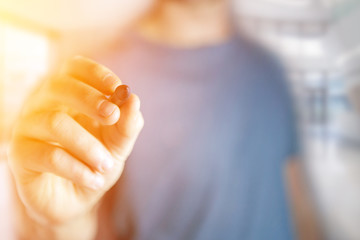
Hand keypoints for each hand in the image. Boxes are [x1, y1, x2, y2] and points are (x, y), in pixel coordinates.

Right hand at [8, 56, 143, 223]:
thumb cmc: (96, 163)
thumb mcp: (118, 145)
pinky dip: (78, 169)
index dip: (95, 73)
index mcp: (68, 95)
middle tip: (113, 117)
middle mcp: (43, 105)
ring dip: (88, 145)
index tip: (117, 89)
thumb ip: (127, 124)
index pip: (74, 68)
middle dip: (90, 100)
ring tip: (107, 165)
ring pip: (55, 122)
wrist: (78, 200)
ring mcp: (27, 128)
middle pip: (58, 86)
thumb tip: (133, 99)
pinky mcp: (20, 155)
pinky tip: (94, 180)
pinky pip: (49, 155)